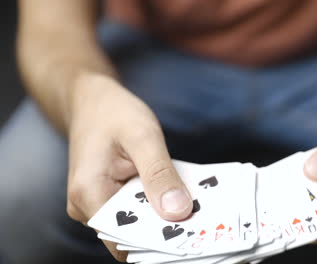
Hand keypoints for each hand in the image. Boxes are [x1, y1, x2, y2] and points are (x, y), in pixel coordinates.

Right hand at [65, 73, 192, 260]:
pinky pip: (137, 210)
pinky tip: (179, 194)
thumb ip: (159, 174)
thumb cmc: (113, 113)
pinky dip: (158, 204)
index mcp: (89, 194)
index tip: (192, 235)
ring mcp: (98, 204)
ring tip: (196, 206)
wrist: (92, 101)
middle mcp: (87, 207)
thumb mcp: (143, 137)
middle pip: (132, 235)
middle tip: (202, 218)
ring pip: (137, 223)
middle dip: (167, 229)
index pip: (125, 241)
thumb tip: (179, 211)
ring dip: (165, 215)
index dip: (158, 243)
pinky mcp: (110, 198)